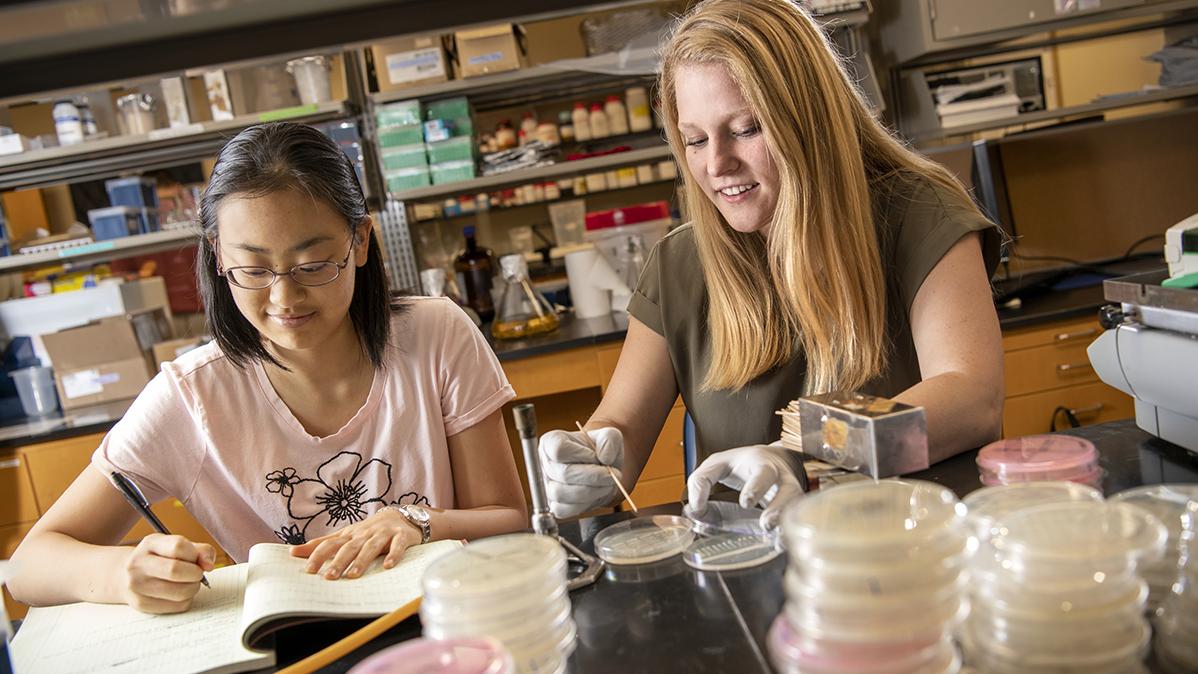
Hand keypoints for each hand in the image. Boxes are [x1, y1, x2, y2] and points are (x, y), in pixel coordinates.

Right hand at [122, 533, 215, 613]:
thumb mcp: (175, 546)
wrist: (125, 575)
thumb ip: (199, 550)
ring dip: (193, 588)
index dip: (195, 554)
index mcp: (150, 544)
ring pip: (180, 592)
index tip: (199, 560)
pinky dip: (186, 600)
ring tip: (189, 583)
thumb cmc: (159, 559)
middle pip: (176, 571)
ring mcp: (137, 586)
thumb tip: (209, 565)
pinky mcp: (142, 604)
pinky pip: (177, 606)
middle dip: (195, 574)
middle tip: (197, 574)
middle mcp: (138, 564)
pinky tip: (179, 593)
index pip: (178, 546)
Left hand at [289, 508, 420, 578]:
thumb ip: (322, 544)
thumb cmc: (370, 530)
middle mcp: (364, 534)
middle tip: (329, 577)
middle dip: (338, 561)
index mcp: (349, 535)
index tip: (308, 570)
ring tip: (353, 575)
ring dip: (361, 560)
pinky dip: (393, 554)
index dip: (319, 555)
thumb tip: (293, 552)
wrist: (402, 516)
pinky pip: (397, 545)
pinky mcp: (401, 536)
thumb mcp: (345, 535)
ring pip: (370, 547)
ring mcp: (383, 534)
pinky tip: (388, 566)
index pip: (331, 544)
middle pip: (349, 547)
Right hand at [540, 426, 624, 518]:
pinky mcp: (553, 505)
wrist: (601, 471)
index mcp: (551, 442)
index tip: (599, 458)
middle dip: (593, 477)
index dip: (582, 455)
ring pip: (562, 493)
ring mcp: (547, 486)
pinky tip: (596, 494)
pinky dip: (584, 504)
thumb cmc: (599, 451)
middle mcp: (544, 464)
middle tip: (612, 475)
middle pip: (563, 473)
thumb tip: (605, 457)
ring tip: (606, 484)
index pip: (559, 449)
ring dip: (591, 491)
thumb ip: (609, 440)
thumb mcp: (609, 436)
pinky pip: (564, 510)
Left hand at [687, 443, 806, 529]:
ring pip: (798, 508)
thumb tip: (695, 508)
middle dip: (779, 506)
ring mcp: (792, 496)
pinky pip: (797, 522)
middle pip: (789, 490)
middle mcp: (782, 480)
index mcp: (762, 465)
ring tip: (773, 537)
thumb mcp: (719, 463)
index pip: (763, 474)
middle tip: (765, 523)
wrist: (778, 459)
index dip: (756, 488)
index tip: (746, 502)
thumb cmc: (744, 463)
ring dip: (786, 523)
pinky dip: (789, 535)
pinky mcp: (793, 510)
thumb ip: (701, 480)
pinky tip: (778, 546)